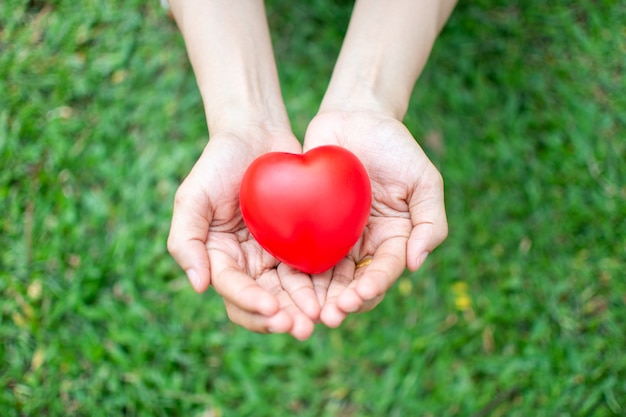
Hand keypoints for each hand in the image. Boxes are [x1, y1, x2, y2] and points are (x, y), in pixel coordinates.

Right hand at [167, 126, 320, 339]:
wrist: (256, 134)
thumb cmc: (219, 162)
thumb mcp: (193, 196)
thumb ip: (186, 240)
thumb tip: (198, 286)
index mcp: (220, 259)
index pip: (234, 291)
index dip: (251, 304)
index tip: (273, 310)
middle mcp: (247, 265)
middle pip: (263, 302)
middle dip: (282, 318)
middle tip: (304, 327)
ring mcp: (274, 256)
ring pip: (290, 293)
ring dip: (304, 308)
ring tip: (324, 316)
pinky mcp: (298, 244)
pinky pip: (311, 269)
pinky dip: (322, 284)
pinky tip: (338, 291)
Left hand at [303, 110, 447, 326]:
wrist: (356, 118)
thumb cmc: (395, 147)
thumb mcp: (424, 180)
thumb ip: (429, 222)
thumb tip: (416, 264)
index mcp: (393, 240)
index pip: (384, 271)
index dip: (372, 287)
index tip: (357, 296)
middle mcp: (364, 246)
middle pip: (354, 283)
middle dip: (342, 303)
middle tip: (328, 316)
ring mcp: (336, 239)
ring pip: (326, 277)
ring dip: (318, 298)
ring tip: (307, 313)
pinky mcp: (310, 227)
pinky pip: (302, 253)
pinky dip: (296, 272)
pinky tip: (284, 285)